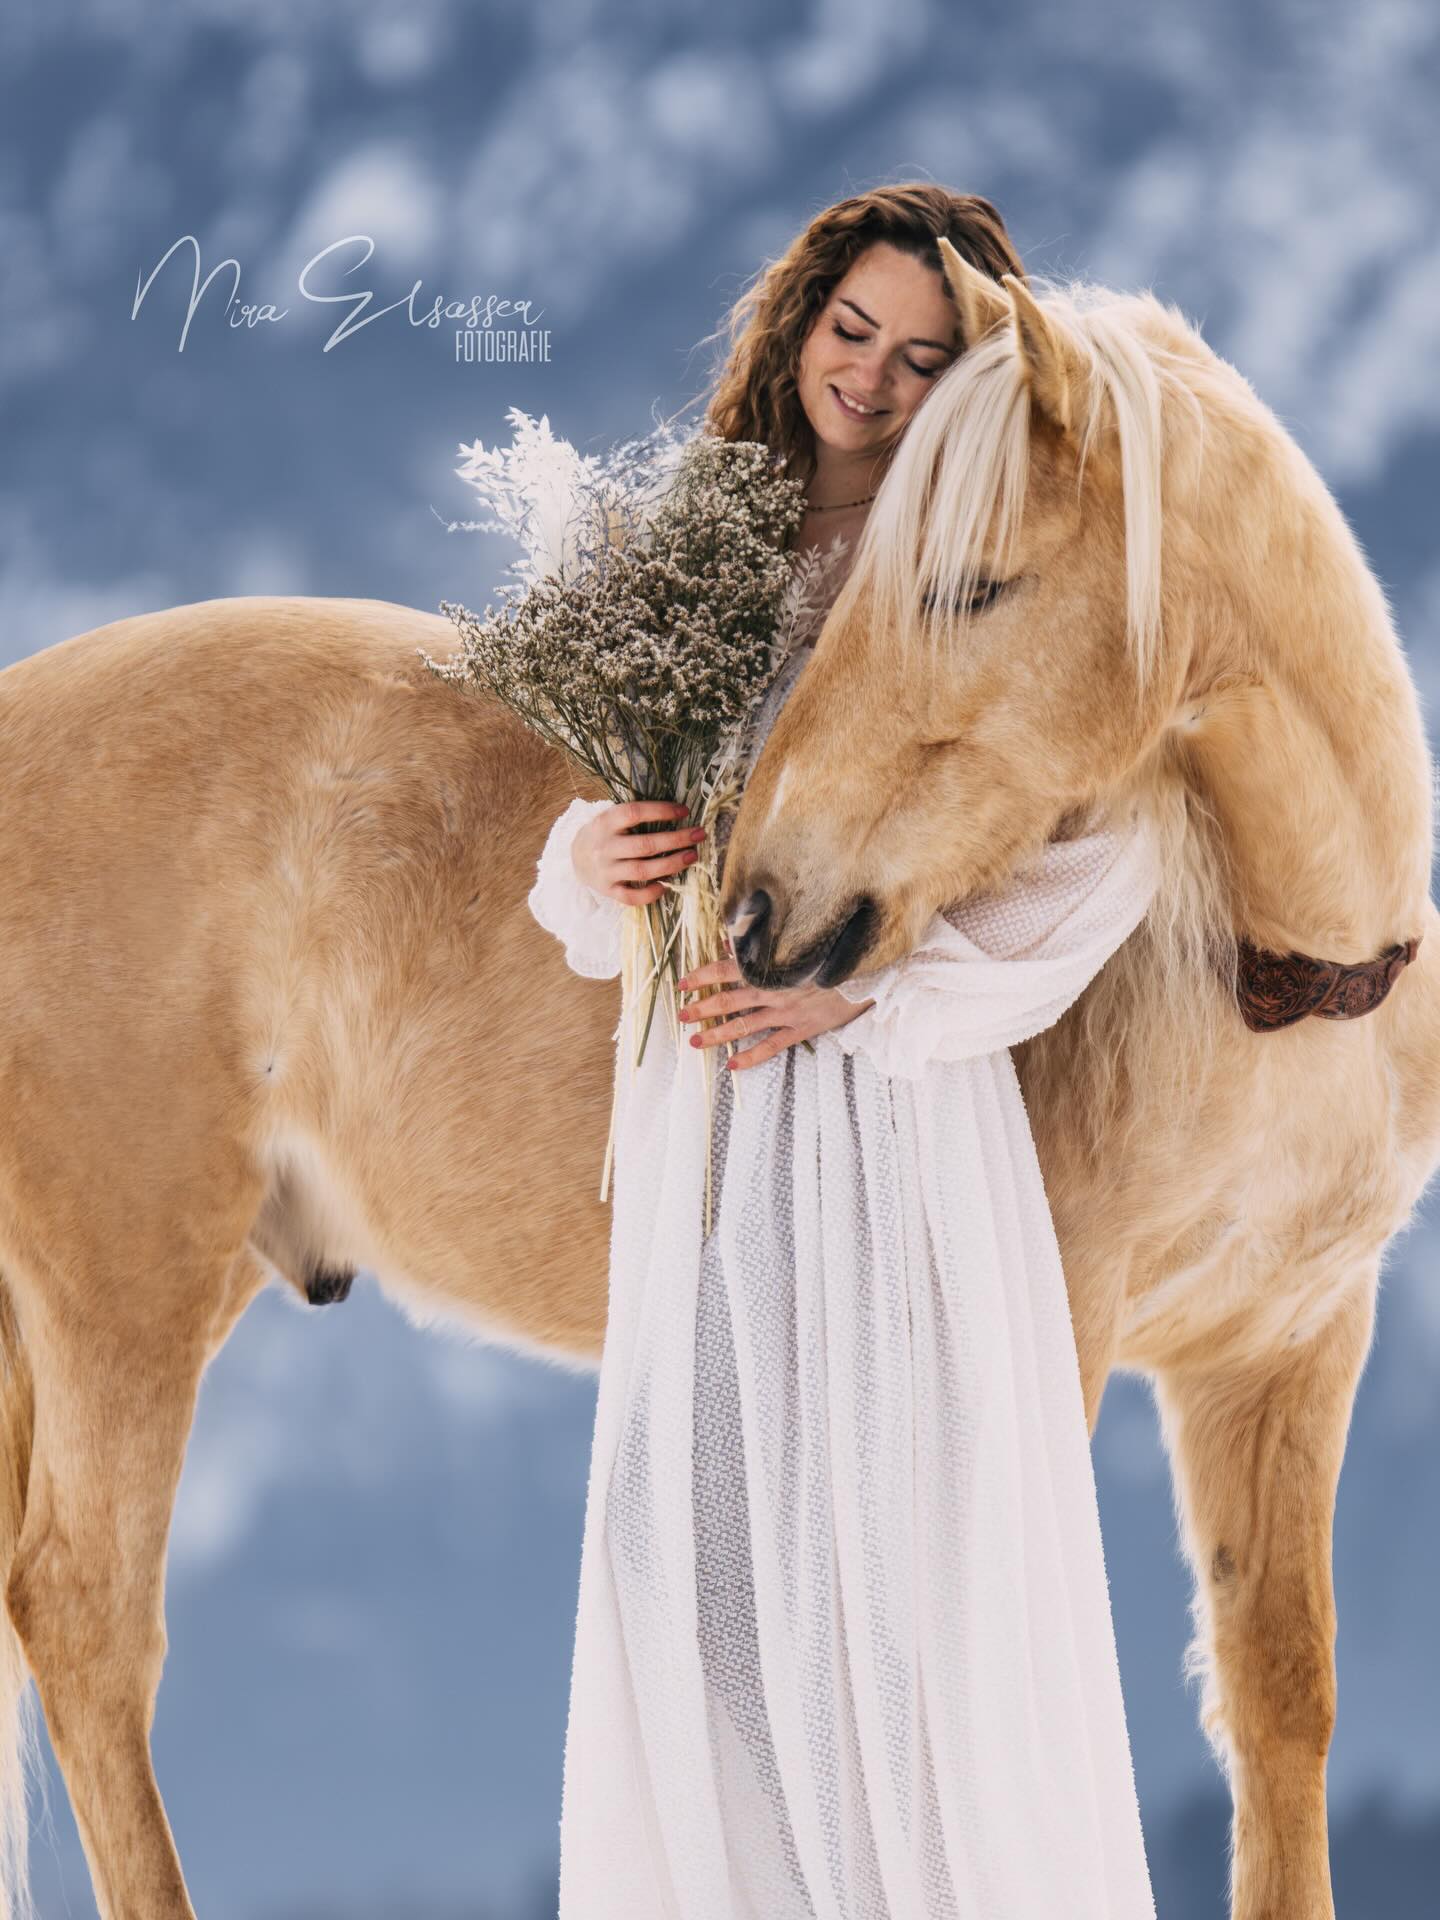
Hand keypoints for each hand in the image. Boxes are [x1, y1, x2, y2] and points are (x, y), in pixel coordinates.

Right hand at [572, 798, 706, 904]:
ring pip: (641, 870)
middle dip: (676, 840)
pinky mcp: (608, 890)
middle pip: (644, 845)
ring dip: (671, 864)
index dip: (660, 811)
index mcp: (605, 822)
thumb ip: (634, 815)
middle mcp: (604, 847)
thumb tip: (676, 811)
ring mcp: (605, 871)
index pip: (634, 813)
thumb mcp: (611, 817)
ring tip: (692, 856)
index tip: (684, 811)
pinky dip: (650, 893)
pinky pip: (631, 897)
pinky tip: (666, 885)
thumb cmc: (604, 834)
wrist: (575, 858)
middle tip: (699, 835)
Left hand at [676, 952, 875, 1070]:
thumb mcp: (801, 943)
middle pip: (730, 999)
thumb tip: (736, 940)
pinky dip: (751, 1057)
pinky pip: (772, 1046)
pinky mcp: (802, 1028)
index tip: (682, 982)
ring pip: (745, 1025)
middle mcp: (775, 990)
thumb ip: (768, 944)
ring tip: (696, 1041)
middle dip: (703, 1007)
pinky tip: (732, 1065)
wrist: (870, 972)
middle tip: (681, 1015)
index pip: (727, 969)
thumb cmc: (834, 953)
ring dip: (718, 1034)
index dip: (703, 975)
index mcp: (772, 966)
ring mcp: (787, 1012)